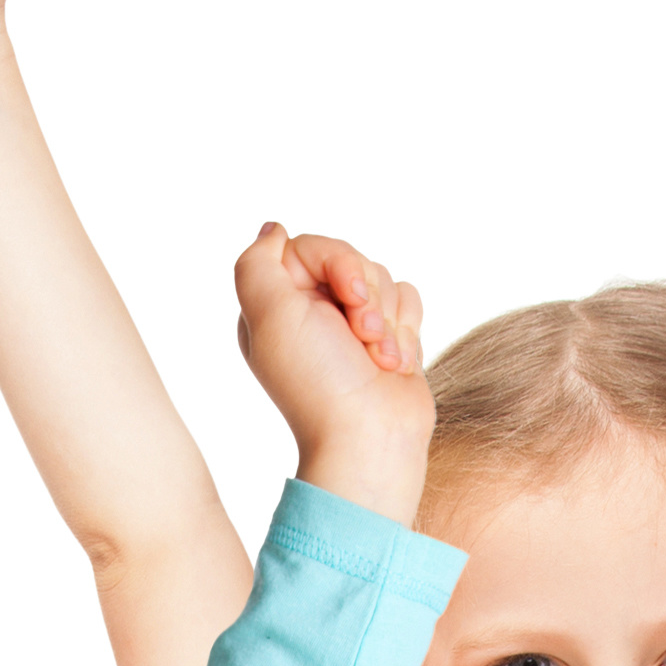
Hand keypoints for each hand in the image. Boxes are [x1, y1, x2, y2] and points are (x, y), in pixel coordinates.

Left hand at [233, 226, 429, 517]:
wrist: (372, 436)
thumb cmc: (319, 382)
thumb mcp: (269, 316)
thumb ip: (257, 264)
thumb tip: (273, 229)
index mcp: (276, 304)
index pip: (311, 247)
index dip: (340, 265)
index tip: (346, 299)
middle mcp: (311, 311)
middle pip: (353, 259)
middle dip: (368, 298)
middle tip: (360, 338)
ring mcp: (351, 324)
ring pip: (384, 279)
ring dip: (387, 321)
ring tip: (376, 360)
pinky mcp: (388, 335)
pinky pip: (407, 300)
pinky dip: (406, 331)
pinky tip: (392, 365)